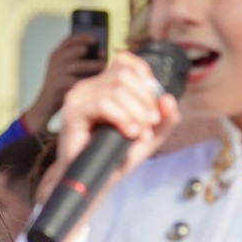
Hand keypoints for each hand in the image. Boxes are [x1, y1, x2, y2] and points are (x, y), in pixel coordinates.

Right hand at [21, 35, 106, 135]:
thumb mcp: (63, 68)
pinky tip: (98, 82)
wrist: (45, 104)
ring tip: (105, 68)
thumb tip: (101, 53)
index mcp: (55, 54)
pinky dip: (92, 80)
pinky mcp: (61, 84)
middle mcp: (56, 60)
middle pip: (80, 50)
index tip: (95, 39)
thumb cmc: (60, 85)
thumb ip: (76, 59)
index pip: (70, 39)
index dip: (84, 37)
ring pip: (83, 65)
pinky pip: (82, 80)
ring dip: (97, 66)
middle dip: (95, 53)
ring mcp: (58, 71)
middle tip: (104, 56)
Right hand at [35, 51, 180, 241]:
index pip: (126, 61)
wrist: (92, 180)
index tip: (152, 107)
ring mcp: (78, 98)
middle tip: (150, 124)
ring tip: (139, 133)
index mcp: (104, 85)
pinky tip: (128, 133)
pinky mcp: (72, 113)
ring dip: (136, 111)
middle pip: (126, 74)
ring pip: (117, 88)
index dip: (146, 79)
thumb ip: (165, 118)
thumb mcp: (149, 136)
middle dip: (146, 99)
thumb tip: (168, 98)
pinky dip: (122, 117)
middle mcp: (89, 87)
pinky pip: (103, 103)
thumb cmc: (114, 156)